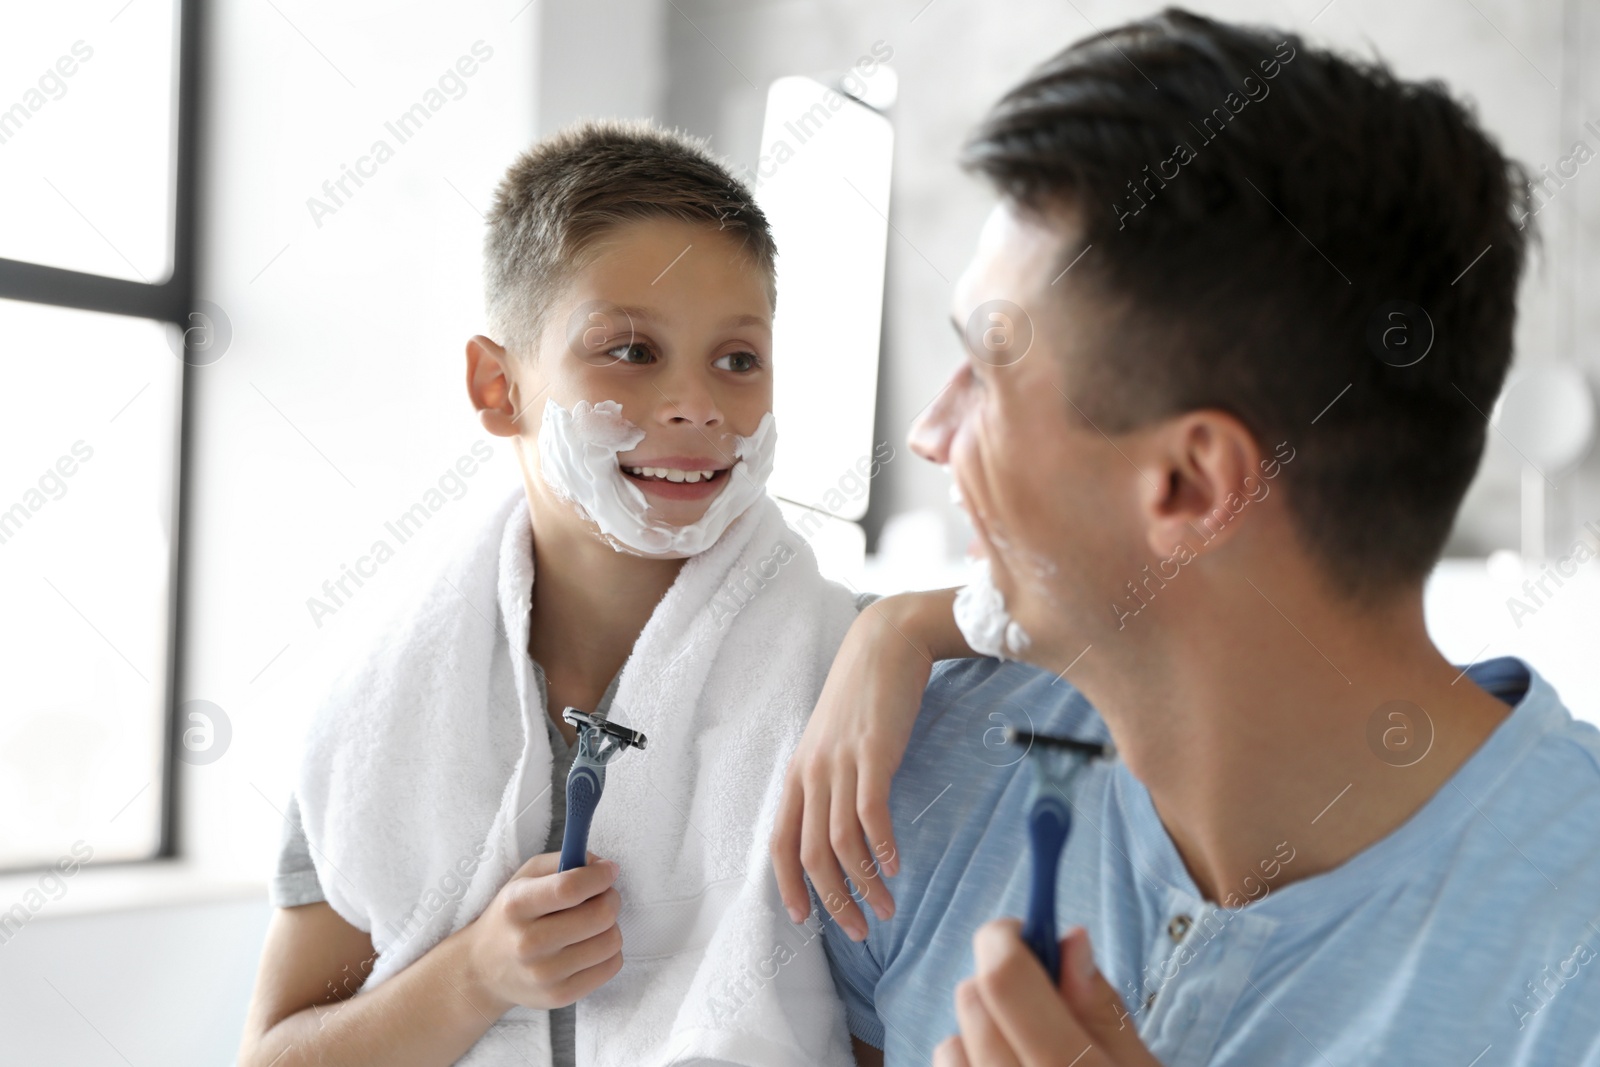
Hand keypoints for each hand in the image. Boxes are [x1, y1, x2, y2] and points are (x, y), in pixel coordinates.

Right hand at [461, 850, 623, 1012]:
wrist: (482, 970)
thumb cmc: (511, 915)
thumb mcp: (524, 877)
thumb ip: (564, 860)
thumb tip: (604, 866)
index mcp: (517, 905)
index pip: (570, 888)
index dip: (599, 876)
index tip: (609, 870)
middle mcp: (528, 943)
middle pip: (599, 915)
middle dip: (611, 898)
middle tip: (603, 896)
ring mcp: (544, 975)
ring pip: (610, 941)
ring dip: (611, 926)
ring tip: (593, 923)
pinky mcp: (559, 996)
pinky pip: (611, 966)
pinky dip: (609, 951)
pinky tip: (590, 945)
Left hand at [771, 589, 966, 939]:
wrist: (886, 641)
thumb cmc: (864, 694)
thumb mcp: (834, 740)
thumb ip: (832, 779)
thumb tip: (842, 827)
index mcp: (799, 772)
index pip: (780, 841)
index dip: (788, 884)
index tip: (804, 919)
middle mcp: (812, 771)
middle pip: (810, 853)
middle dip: (832, 900)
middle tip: (856, 930)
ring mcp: (841, 762)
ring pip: (841, 841)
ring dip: (864, 883)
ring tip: (886, 908)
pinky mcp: (874, 752)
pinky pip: (871, 812)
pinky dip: (881, 847)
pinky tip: (895, 867)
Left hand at [935, 921, 1159, 1066]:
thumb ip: (1104, 1011)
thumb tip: (1070, 938)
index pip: (1005, 983)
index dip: (1008, 939)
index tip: (1023, 929)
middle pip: (973, 1001)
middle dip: (1002, 983)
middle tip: (1044, 999)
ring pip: (950, 1041)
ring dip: (985, 1031)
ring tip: (1031, 1051)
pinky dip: (971, 1061)